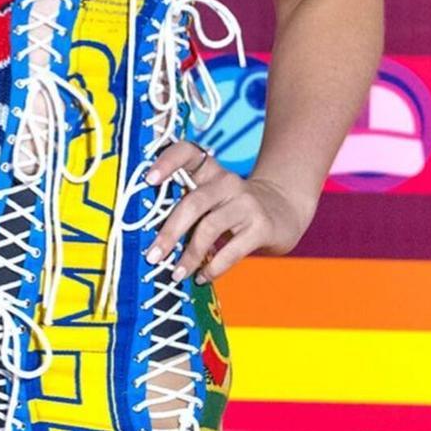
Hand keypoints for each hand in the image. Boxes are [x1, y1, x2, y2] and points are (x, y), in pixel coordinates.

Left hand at [142, 140, 309, 282]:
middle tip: (152, 256)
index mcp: (209, 170)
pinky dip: (212, 267)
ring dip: (189, 255)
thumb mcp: (210, 197)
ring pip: (209, 228)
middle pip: (193, 203)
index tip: (148, 179)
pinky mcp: (261, 226)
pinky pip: (231, 251)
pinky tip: (202, 277)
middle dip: (169, 232)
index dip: (167, 162)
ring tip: (176, 273)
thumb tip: (150, 237)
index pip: (187, 152)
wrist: (282, 211)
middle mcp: (227, 182)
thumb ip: (186, 206)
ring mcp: (246, 203)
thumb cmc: (231, 208)